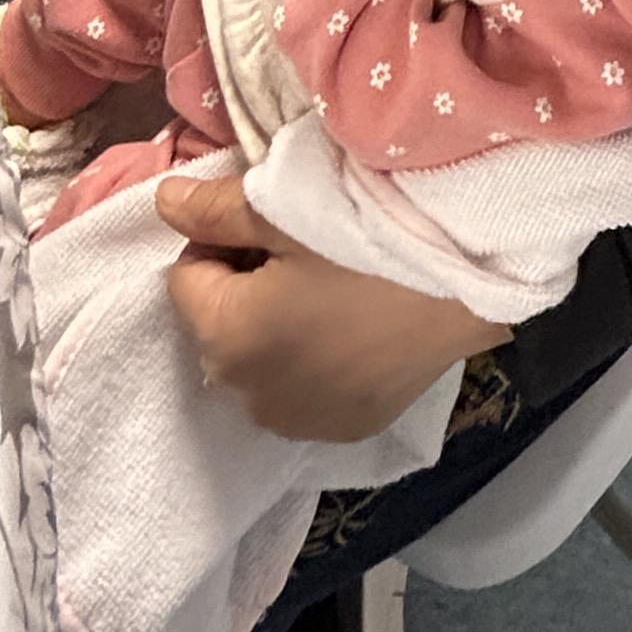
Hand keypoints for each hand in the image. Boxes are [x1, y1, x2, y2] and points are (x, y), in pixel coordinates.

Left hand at [159, 177, 498, 441]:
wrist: (469, 279)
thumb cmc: (368, 235)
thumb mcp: (283, 208)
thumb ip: (212, 210)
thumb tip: (161, 203)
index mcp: (224, 340)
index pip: (186, 279)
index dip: (221, 243)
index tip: (271, 225)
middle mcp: (249, 398)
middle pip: (221, 326)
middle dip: (245, 290)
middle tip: (306, 251)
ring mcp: (301, 423)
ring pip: (260, 361)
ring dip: (277, 329)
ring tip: (335, 287)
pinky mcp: (347, 428)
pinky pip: (303, 390)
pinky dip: (314, 361)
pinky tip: (356, 326)